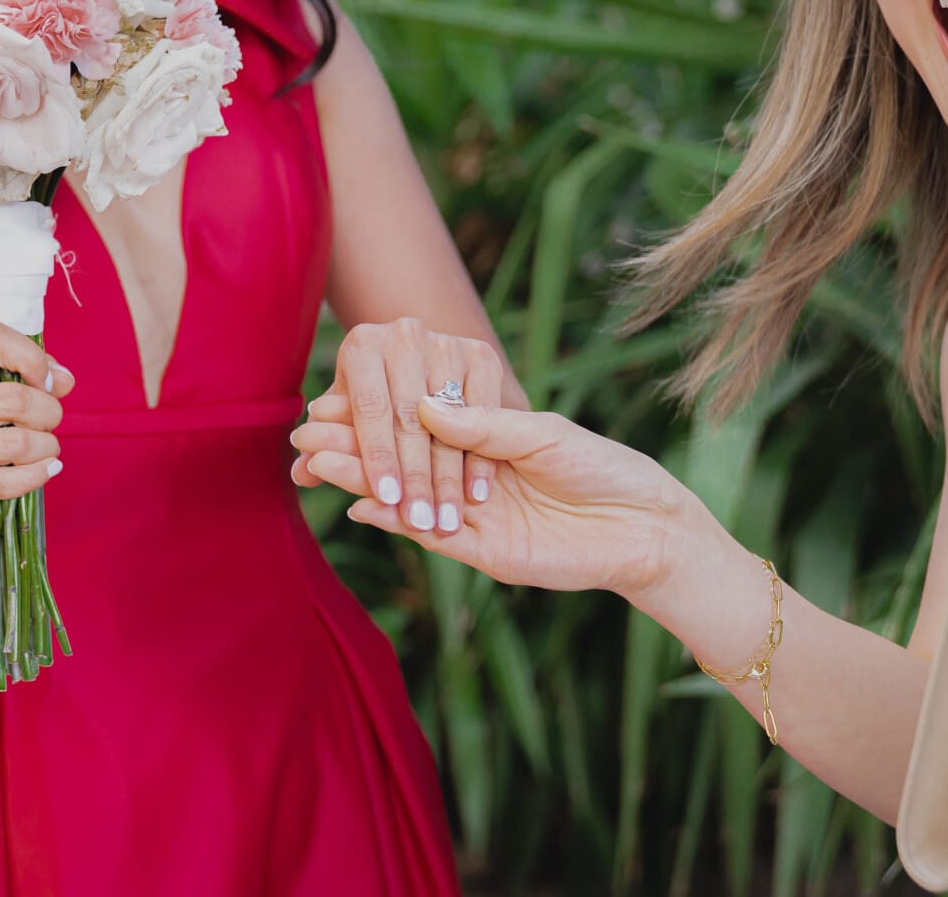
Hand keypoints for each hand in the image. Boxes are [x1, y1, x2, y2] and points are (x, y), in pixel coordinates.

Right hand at [0, 320, 73, 547]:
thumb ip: (13, 375)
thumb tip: (63, 380)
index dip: (32, 357)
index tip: (44, 382)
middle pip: (15, 399)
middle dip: (49, 412)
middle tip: (48, 423)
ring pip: (17, 443)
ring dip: (47, 447)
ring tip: (45, 449)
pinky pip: (5, 483)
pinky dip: (37, 475)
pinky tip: (44, 470)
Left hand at [290, 319, 503, 534]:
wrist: (420, 361)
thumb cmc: (373, 398)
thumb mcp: (347, 417)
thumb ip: (322, 447)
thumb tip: (301, 475)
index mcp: (362, 345)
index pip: (370, 410)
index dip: (378, 456)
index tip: (387, 499)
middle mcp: (403, 335)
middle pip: (410, 416)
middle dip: (415, 475)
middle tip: (419, 520)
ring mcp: (445, 342)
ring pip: (449, 419)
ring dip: (449, 475)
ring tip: (446, 520)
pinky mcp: (481, 354)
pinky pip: (484, 414)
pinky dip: (479, 457)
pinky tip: (475, 495)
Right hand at [297, 396, 695, 597]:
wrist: (643, 525)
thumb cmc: (602, 467)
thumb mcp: (542, 435)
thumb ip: (483, 426)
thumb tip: (423, 406)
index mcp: (483, 438)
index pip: (416, 424)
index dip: (375, 414)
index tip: (329, 397)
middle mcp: (468, 475)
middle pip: (399, 460)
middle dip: (352, 447)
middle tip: (304, 433)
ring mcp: (470, 514)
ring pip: (403, 498)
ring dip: (360, 481)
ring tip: (315, 464)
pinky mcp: (481, 550)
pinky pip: (427, 536)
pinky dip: (393, 522)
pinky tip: (359, 506)